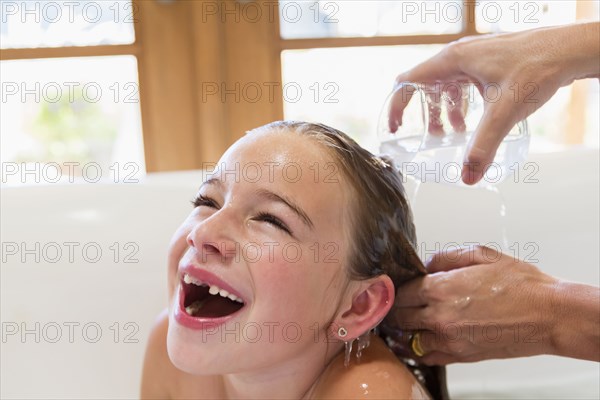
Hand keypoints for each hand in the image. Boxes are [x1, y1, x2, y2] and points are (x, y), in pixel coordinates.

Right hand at [389, 22, 599, 184]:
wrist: (570, 50)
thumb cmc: (538, 66)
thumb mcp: (504, 112)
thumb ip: (483, 146)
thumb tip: (467, 175)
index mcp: (452, 61)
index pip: (407, 82)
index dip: (396, 106)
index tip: (395, 128)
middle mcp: (459, 56)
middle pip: (425, 86)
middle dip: (425, 114)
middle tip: (430, 138)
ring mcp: (474, 58)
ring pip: (445, 86)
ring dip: (444, 111)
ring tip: (453, 133)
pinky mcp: (487, 62)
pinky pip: (462, 84)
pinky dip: (461, 104)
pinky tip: (474, 120)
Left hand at [391, 246, 560, 364]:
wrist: (549, 315)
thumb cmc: (522, 285)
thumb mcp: (481, 254)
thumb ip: (446, 257)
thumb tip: (426, 263)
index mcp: (441, 289)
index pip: (400, 291)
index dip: (398, 288)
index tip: (399, 287)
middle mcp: (439, 316)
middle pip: (399, 316)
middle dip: (397, 308)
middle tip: (399, 303)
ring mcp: (449, 339)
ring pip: (408, 338)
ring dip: (404, 330)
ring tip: (406, 321)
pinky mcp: (461, 356)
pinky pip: (427, 357)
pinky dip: (418, 350)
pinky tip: (420, 340)